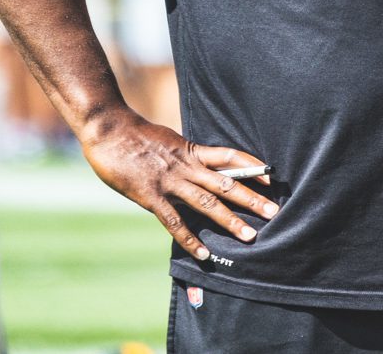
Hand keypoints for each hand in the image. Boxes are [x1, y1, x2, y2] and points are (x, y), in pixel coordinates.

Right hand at [80, 111, 279, 260]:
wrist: (108, 128)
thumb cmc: (134, 134)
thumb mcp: (167, 141)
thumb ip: (182, 157)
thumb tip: (195, 167)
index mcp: (191, 151)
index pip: (229, 156)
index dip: (251, 166)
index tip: (271, 177)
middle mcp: (186, 166)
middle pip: (226, 183)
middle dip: (252, 198)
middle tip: (274, 212)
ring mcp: (170, 181)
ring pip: (207, 202)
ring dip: (230, 220)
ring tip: (250, 236)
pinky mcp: (151, 196)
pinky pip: (175, 221)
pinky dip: (190, 239)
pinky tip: (204, 254)